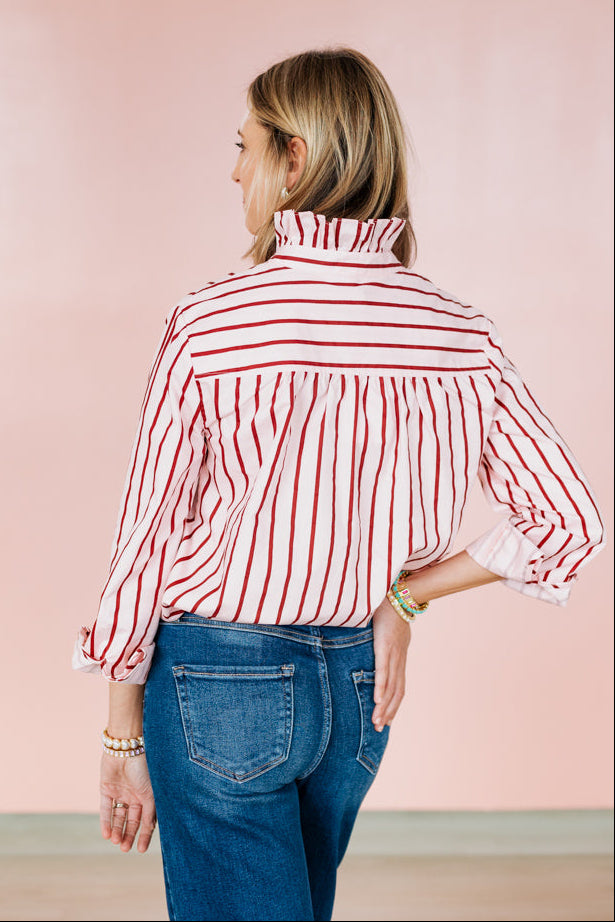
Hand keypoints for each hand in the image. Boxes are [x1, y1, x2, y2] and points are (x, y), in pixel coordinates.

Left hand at [100, 751, 156, 852]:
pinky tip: (106, 835)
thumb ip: (150, 812)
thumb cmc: (143, 768)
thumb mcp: (151, 793)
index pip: (146, 820)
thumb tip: (150, 831)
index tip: (140, 850)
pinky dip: (106, 822)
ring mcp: (120, 792)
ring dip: (117, 830)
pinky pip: (106, 808)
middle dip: (128, 835)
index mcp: (149, 795)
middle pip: (131, 820)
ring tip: (115, 842)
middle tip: (124, 848)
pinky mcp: (106, 788)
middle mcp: (135, 795)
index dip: (144, 835)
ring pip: (118, 817)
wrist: (126, 748)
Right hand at [370, 593, 411, 730]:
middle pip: (396, 692)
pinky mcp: (386, 646)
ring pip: (390, 686)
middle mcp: (398, 659)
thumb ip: (379, 642)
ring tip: (376, 722)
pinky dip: (380, 687)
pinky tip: (377, 700)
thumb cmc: (388, 611)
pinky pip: (383, 670)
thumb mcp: (385, 631)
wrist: (398, 594)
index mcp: (399, 657)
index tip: (385, 720)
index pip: (398, 687)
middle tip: (378, 728)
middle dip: (388, 712)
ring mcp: (393, 653)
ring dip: (383, 706)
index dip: (393, 705)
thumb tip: (370, 646)